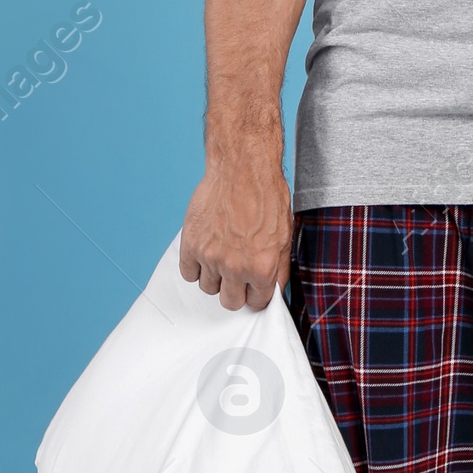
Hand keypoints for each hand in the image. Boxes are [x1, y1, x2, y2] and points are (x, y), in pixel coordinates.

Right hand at [178, 148, 290, 310]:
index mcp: (262, 268)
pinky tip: (206, 253)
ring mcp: (210, 257)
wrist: (243, 170)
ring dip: (215, 278)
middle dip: (236, 291)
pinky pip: (188, 273)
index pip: (256, 303)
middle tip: (237, 274)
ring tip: (222, 257)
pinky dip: (195, 267)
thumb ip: (278, 268)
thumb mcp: (284, 236)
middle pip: (230, 302)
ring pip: (208, 288)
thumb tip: (274, 289)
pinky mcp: (191, 244)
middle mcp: (235, 267)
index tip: (253, 287)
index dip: (256, 294)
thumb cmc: (267, 197)